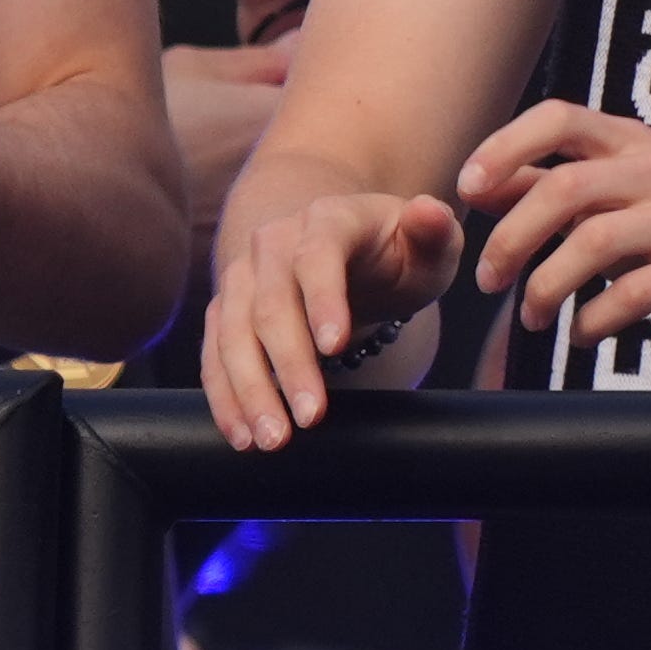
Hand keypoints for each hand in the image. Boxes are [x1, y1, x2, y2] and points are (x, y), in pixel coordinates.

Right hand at [198, 185, 461, 452]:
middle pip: (271, 306)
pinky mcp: (224, 313)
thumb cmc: (399, 249)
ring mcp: (241, 279)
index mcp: (327, 219)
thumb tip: (426, 210)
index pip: (317, 256)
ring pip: (232, 337)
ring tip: (274, 438)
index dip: (323, 299)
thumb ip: (436, 229)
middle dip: (289, 365)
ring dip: (250, 391)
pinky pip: (214, 358)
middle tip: (312, 417)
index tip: (335, 346)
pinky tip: (243, 434)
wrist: (351, 248)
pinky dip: (226, 398)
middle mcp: (272, 245)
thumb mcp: (431, 240)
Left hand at [458, 106, 650, 361]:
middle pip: (567, 188)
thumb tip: (484, 185)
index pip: (561, 118)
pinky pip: (634, 293)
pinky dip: (592, 321)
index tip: (468, 189)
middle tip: (489, 281)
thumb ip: (558, 190)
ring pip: (595, 241)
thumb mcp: (626, 202)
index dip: (505, 147)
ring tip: (535, 317)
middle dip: (511, 239)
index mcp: (637, 146)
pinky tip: (581, 334)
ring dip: (545, 288)